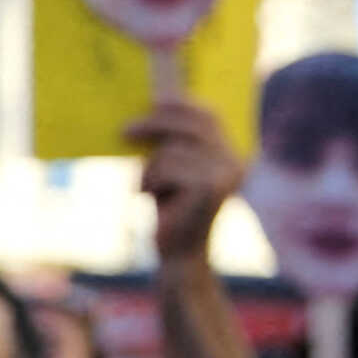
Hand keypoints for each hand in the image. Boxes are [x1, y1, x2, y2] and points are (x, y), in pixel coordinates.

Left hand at [126, 99, 242, 262]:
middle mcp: (234, 161)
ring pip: (169, 151)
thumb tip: (150, 107)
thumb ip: (169, 143)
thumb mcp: (169, 170)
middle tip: (123, 131)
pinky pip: (165, 168)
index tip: (154, 101)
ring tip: (150, 191)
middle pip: (190, 126)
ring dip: (148, 170)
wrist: (179, 256)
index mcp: (230, 154)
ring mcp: (225, 174)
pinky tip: (154, 201)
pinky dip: (150, 182)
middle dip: (154, 124)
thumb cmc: (170, 211)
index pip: (208, 116)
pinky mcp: (209, 188)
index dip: (181, 105)